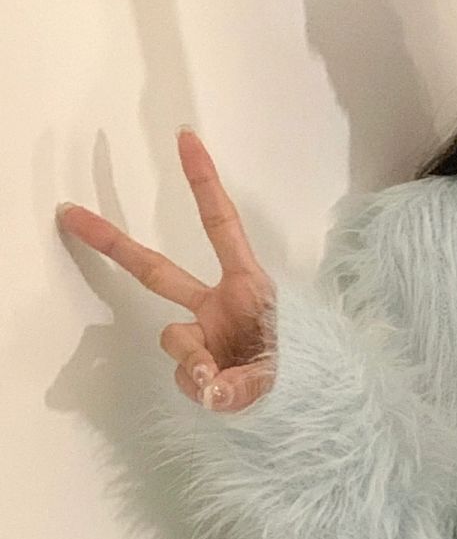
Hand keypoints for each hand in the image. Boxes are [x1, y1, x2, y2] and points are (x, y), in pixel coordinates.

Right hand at [56, 129, 276, 409]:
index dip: (203, 183)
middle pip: (156, 270)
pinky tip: (223, 391)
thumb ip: (242, 380)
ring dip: (194, 363)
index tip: (186, 138)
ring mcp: (202, 331)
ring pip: (173, 339)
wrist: (302, 399)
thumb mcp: (280, 367)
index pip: (222, 226)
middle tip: (73, 212)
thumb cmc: (299, 367)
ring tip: (226, 382)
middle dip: (113, 243)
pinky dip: (201, 387)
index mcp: (247, 285)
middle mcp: (217, 303)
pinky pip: (183, 374)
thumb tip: (207, 387)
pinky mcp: (193, 361)